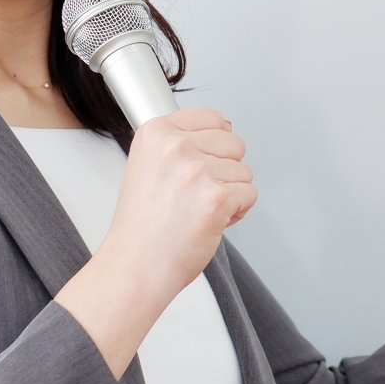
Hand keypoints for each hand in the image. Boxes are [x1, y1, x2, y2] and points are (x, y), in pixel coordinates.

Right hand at [54, 108, 255, 375]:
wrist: (135, 266)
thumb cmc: (142, 226)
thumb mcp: (148, 166)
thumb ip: (180, 143)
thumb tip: (224, 127)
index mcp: (155, 133)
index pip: (211, 117)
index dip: (213, 146)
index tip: (198, 166)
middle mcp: (175, 146)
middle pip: (234, 143)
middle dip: (224, 171)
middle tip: (194, 197)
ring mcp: (196, 171)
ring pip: (244, 172)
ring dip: (230, 194)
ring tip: (197, 212)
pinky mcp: (216, 198)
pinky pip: (249, 195)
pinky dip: (236, 213)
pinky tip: (208, 223)